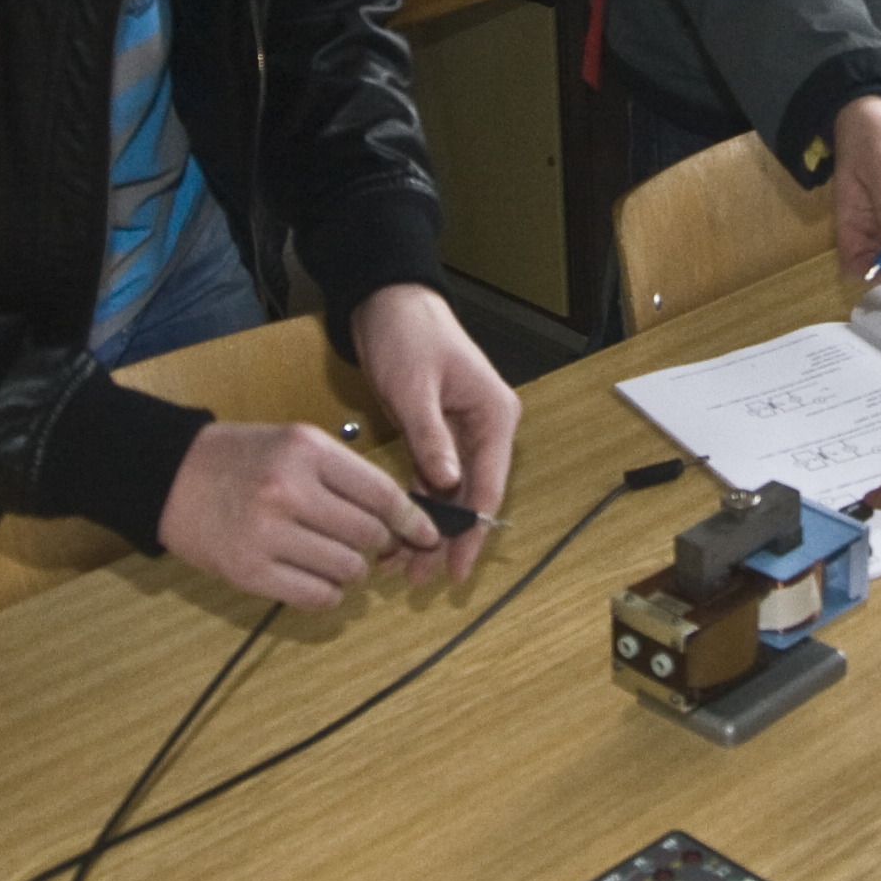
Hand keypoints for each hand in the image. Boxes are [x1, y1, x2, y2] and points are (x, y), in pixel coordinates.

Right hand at [157, 420, 439, 611]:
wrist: (169, 476)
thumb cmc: (240, 458)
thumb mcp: (295, 443)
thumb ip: (345, 476)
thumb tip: (400, 519)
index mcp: (306, 450)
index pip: (381, 494)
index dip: (412, 519)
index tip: (425, 532)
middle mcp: (289, 491)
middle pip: (368, 534)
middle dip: (381, 545)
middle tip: (371, 545)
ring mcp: (267, 534)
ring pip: (347, 569)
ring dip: (353, 570)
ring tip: (336, 558)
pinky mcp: (249, 572)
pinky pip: (316, 596)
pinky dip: (328, 593)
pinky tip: (316, 577)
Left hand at [350, 283, 519, 584]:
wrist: (387, 302)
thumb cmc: (407, 335)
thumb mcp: (416, 387)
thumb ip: (432, 438)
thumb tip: (447, 485)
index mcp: (494, 416)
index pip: (489, 485)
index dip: (473, 531)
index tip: (456, 568)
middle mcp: (485, 429)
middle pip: (471, 496)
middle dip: (446, 538)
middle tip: (420, 577)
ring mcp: (462, 433)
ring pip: (450, 494)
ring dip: (428, 527)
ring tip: (402, 566)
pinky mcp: (437, 434)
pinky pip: (430, 479)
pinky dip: (414, 504)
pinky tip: (396, 532)